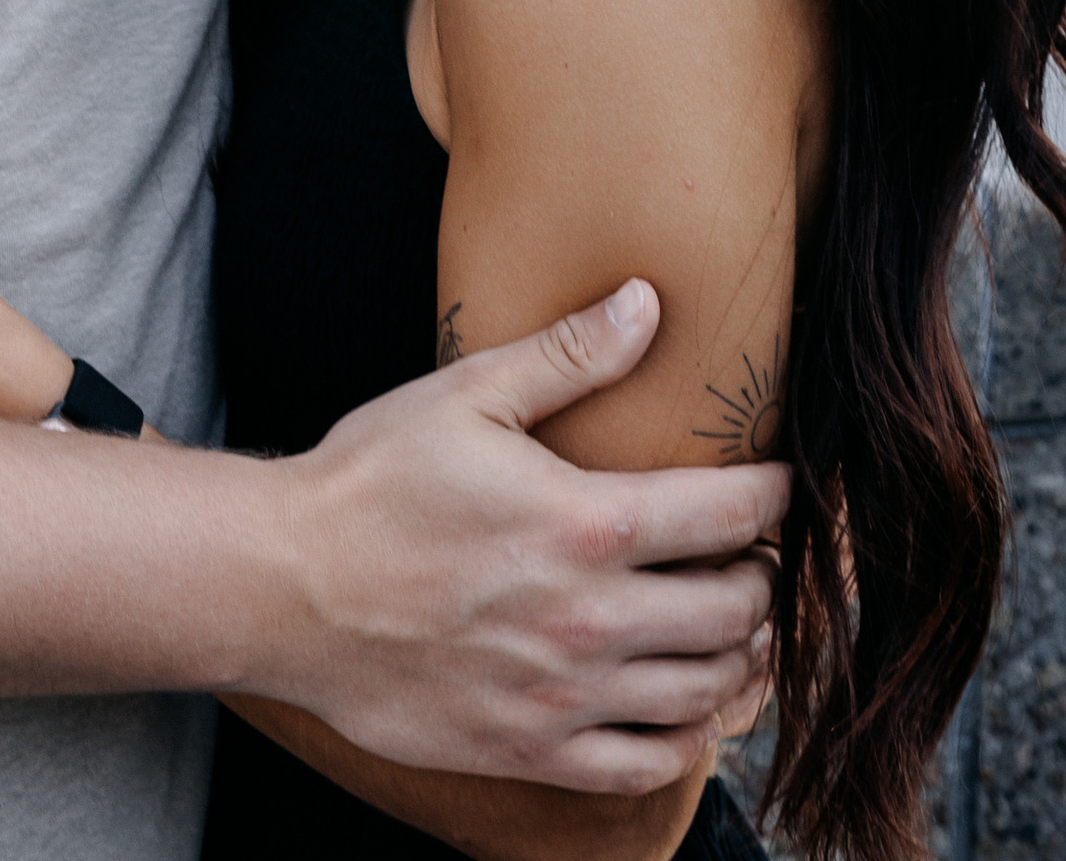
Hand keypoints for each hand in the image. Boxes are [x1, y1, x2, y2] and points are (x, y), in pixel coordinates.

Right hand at [254, 282, 784, 790]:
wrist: (285, 589)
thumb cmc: (372, 480)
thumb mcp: (466, 395)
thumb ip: (569, 354)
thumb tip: (649, 302)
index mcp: (584, 524)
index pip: (728, 515)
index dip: (772, 496)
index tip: (780, 484)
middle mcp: (589, 620)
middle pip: (733, 612)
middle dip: (758, 578)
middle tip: (748, 555)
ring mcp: (564, 698)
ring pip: (703, 692)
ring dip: (733, 658)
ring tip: (727, 626)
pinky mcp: (532, 752)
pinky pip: (646, 764)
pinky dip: (682, 734)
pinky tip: (676, 702)